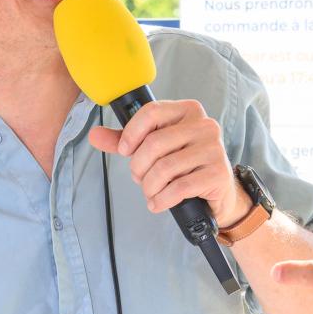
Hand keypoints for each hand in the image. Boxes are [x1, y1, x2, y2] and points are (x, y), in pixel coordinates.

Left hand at [89, 99, 250, 226]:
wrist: (217, 192)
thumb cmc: (183, 166)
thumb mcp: (154, 148)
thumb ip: (125, 140)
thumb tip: (94, 135)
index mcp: (188, 110)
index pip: (151, 112)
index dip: (131, 134)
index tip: (125, 151)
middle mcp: (205, 125)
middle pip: (155, 143)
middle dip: (139, 167)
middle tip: (139, 178)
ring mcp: (214, 149)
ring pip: (165, 167)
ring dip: (150, 186)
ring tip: (150, 192)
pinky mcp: (218, 174)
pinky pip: (179, 188)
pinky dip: (162, 199)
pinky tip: (158, 203)